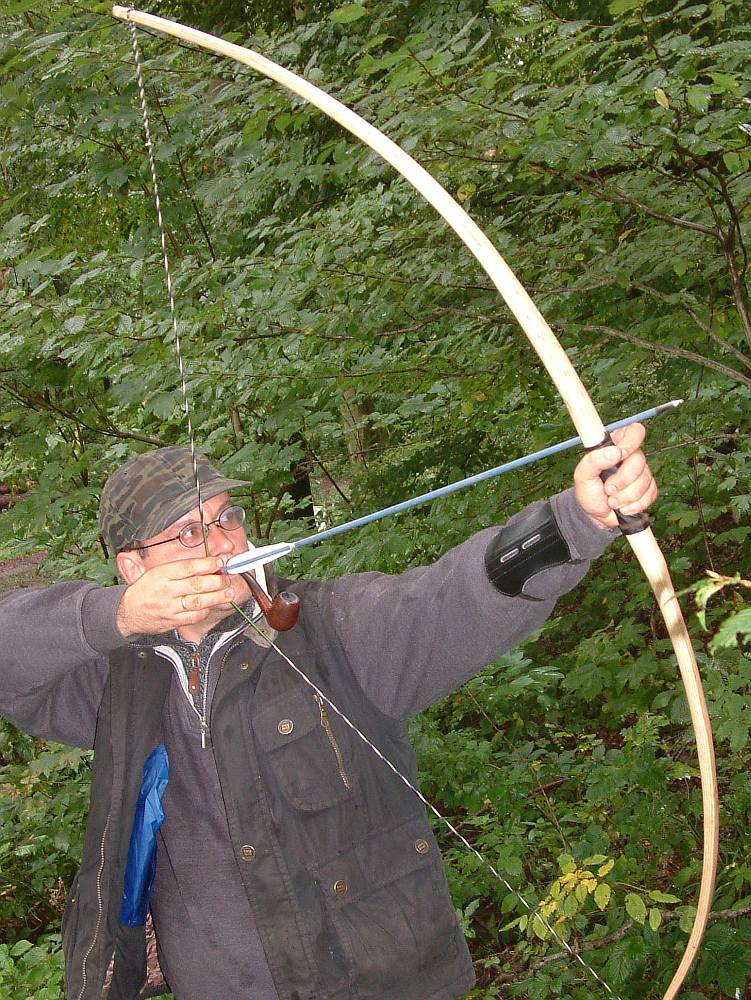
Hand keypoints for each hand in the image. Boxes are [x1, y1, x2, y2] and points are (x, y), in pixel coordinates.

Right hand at [116, 556, 244, 637]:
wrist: (127, 613)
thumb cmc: (145, 590)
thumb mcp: (156, 572)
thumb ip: (179, 568)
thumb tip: (206, 565)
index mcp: (161, 574)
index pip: (188, 567)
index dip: (207, 564)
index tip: (220, 562)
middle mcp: (166, 590)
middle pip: (196, 584)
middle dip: (217, 581)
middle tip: (228, 578)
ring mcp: (170, 607)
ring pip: (198, 601)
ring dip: (218, 597)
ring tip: (229, 592)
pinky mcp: (173, 621)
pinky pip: (194, 616)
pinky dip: (206, 610)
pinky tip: (213, 605)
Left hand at [573, 422, 658, 530]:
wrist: (595, 516)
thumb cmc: (588, 492)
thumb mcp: (582, 475)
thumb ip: (593, 460)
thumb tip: (615, 451)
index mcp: (615, 446)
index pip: (634, 431)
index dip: (631, 441)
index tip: (621, 454)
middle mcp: (631, 457)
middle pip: (640, 459)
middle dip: (623, 479)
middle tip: (608, 489)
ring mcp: (642, 473)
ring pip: (645, 479)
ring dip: (626, 496)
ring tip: (612, 501)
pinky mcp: (649, 489)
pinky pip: (651, 493)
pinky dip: (635, 504)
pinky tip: (623, 506)